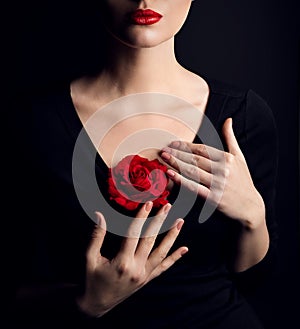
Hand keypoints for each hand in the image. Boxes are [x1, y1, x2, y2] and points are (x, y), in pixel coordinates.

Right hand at [77, 202, 186, 316]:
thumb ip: (97, 236)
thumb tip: (99, 215)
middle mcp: (136, 268)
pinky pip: (163, 268)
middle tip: (167, 206)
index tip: (148, 203)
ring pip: (161, 253)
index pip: (134, 234)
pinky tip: (184, 249)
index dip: (141, 217)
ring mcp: (144, 275)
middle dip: (160, 221)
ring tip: (179, 222)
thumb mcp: (90, 258)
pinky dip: (174, 258)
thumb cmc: (92, 280)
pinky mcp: (147, 280)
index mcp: (122, 262)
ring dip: (171, 236)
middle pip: (151, 240)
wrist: (97, 305)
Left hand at [160, 118, 264, 226]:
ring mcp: (218, 184)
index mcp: (227, 158)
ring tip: (164, 157)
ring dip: (176, 163)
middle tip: (163, 149)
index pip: (201, 149)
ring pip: (192, 171)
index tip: (173, 143)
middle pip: (195, 159)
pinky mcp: (214, 198)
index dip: (185, 145)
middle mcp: (222, 170)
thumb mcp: (239, 157)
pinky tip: (170, 174)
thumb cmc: (243, 180)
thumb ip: (230, 138)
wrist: (250, 207)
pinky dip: (181, 180)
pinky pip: (194, 187)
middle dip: (177, 153)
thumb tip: (228, 120)